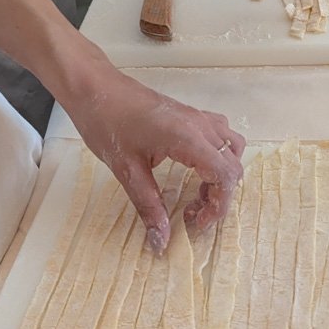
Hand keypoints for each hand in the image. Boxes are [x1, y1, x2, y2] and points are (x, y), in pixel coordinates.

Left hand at [66, 64, 244, 252]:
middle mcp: (201, 126)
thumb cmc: (108, 122)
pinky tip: (194, 169)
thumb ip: (149, 206)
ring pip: (231, 150)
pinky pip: (220, 136)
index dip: (217, 206)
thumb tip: (161, 240)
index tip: (195, 223)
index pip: (225, 176)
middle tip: (191, 215)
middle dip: (218, 197)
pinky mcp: (191, 115)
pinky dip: (216, 158)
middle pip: (232, 166)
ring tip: (195, 193)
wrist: (95, 88)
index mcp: (188, 138)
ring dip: (220, 176)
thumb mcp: (127, 170)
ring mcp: (199, 118)